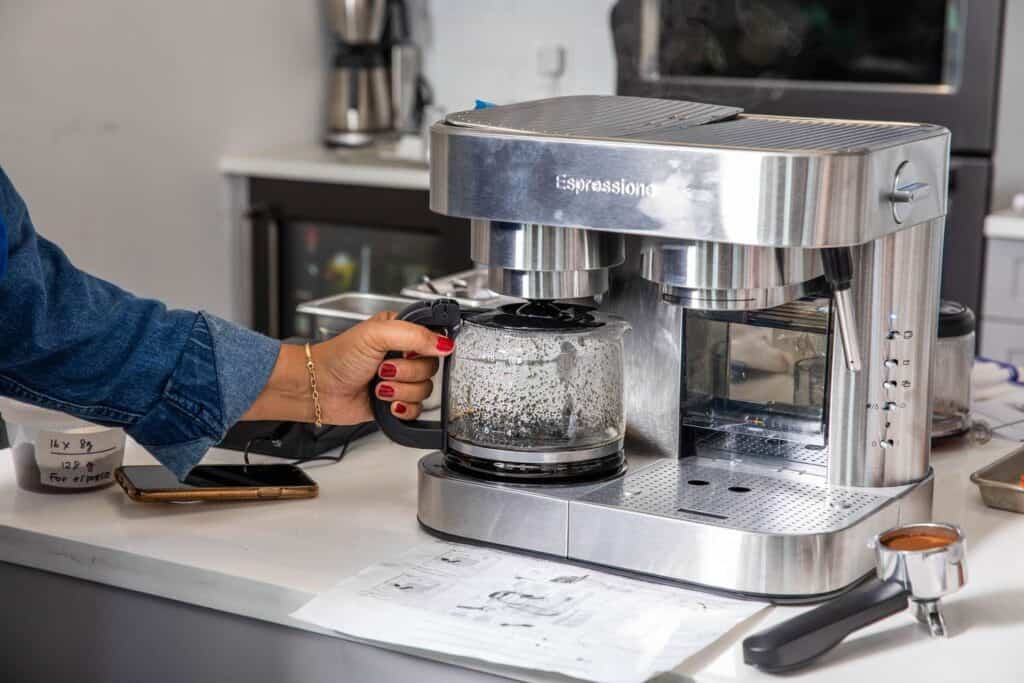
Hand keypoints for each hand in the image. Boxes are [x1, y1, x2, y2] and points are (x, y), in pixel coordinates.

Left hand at [241, 312, 453, 424]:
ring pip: (426, 390)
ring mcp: (400, 379)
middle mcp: (403, 354)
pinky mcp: (396, 401)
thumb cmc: (338, 358)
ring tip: (379, 385)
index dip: (427, 348)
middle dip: (407, 372)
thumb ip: (415, 335)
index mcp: (401, 331)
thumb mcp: (376, 334)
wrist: (317, 388)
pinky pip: (418, 410)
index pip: (434, 338)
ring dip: (401, 390)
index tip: (408, 352)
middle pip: (432, 367)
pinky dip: (403, 408)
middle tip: (384, 369)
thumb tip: (445, 344)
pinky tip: (387, 402)